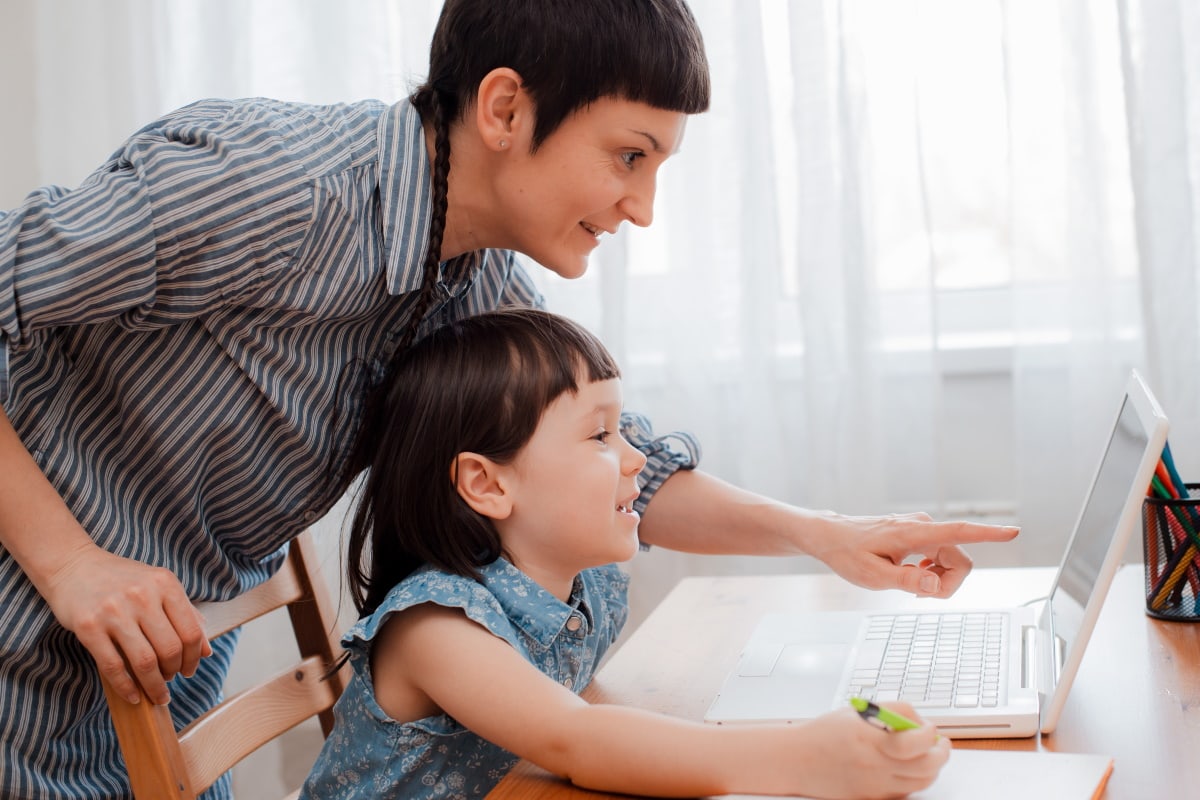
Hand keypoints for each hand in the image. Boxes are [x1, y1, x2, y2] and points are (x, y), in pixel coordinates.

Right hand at [39, 541, 210, 704]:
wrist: (73, 566)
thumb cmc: (122, 579)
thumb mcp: (159, 585)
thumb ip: (185, 614)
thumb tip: (207, 651)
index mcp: (165, 583)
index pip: (191, 632)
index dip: (193, 657)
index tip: (189, 670)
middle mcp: (142, 596)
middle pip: (170, 649)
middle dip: (175, 672)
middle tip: (171, 679)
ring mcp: (114, 611)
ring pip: (145, 661)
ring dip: (155, 685)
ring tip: (157, 693)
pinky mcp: (88, 627)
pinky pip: (113, 666)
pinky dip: (127, 687)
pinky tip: (133, 695)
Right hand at [786, 704, 949, 799]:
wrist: (798, 760)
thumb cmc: (825, 733)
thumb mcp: (857, 712)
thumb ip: (891, 711)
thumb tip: (920, 721)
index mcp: (868, 738)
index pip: (912, 743)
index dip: (929, 734)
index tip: (930, 728)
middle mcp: (873, 765)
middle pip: (925, 767)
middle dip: (942, 753)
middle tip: (941, 743)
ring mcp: (874, 785)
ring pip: (921, 782)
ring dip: (932, 767)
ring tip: (927, 754)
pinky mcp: (873, 798)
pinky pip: (905, 791)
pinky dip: (914, 779)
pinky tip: (907, 767)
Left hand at [806, 511, 1019, 597]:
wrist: (830, 537)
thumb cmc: (847, 554)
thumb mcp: (873, 576)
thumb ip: (906, 580)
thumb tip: (935, 584)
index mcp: (914, 533)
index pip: (959, 531)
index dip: (988, 534)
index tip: (1013, 532)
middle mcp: (923, 526)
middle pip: (960, 559)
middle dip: (948, 583)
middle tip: (917, 594)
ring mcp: (921, 529)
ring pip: (951, 560)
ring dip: (938, 579)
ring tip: (910, 584)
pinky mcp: (918, 535)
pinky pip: (940, 556)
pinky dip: (932, 571)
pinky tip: (912, 576)